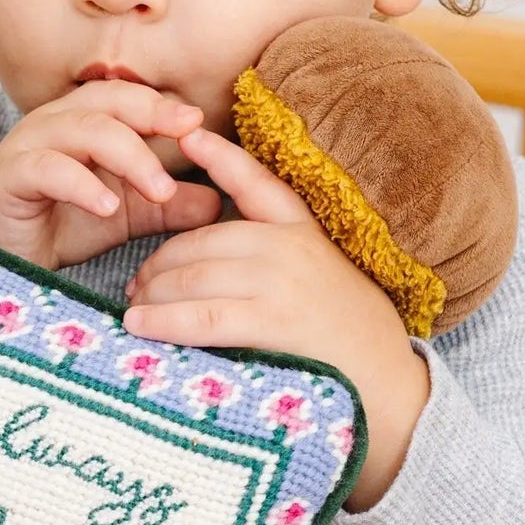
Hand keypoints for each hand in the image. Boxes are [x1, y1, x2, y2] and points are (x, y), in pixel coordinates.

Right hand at [0, 81, 224, 269]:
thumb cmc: (54, 226)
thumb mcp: (122, 215)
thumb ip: (166, 206)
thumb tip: (221, 200)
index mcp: (84, 123)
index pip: (128, 98)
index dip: (164, 105)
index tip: (201, 123)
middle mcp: (56, 124)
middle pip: (109, 100)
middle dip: (153, 114)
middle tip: (191, 136)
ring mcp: (29, 147)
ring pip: (84, 128)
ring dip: (128, 155)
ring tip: (159, 189)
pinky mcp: (8, 176)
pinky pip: (48, 167)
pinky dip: (81, 184)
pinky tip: (107, 206)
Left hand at [122, 126, 429, 508]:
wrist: (391, 388)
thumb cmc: (352, 341)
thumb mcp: (325, 280)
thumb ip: (280, 261)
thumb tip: (213, 265)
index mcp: (304, 230)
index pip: (256, 183)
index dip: (219, 157)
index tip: (189, 136)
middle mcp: (290, 247)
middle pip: (202, 240)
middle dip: (161, 263)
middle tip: (138, 284)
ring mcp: (282, 282)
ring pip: (194, 276)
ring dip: (153, 292)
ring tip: (133, 308)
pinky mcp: (272, 321)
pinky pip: (201, 315)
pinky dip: (163, 319)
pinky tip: (138, 324)